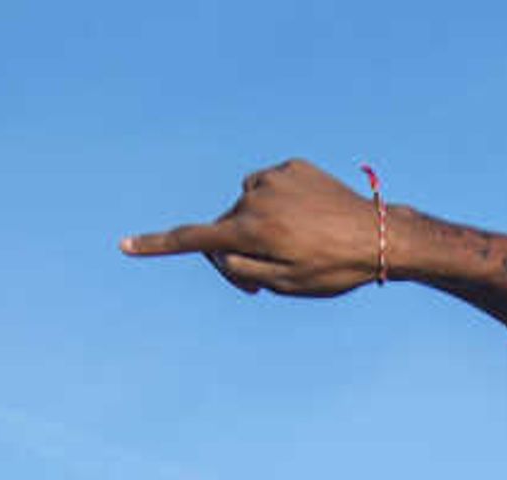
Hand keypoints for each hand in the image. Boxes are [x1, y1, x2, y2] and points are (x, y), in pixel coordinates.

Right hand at [121, 159, 384, 299]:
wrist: (382, 235)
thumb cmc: (335, 269)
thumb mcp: (284, 284)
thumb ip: (241, 267)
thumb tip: (216, 249)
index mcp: (250, 230)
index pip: (194, 240)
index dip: (157, 245)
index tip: (124, 246)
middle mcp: (255, 197)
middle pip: (224, 227)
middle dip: (235, 253)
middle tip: (259, 285)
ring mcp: (274, 177)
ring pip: (248, 207)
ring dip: (259, 228)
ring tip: (296, 247)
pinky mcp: (293, 166)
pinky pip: (272, 188)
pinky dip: (279, 205)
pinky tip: (307, 221)